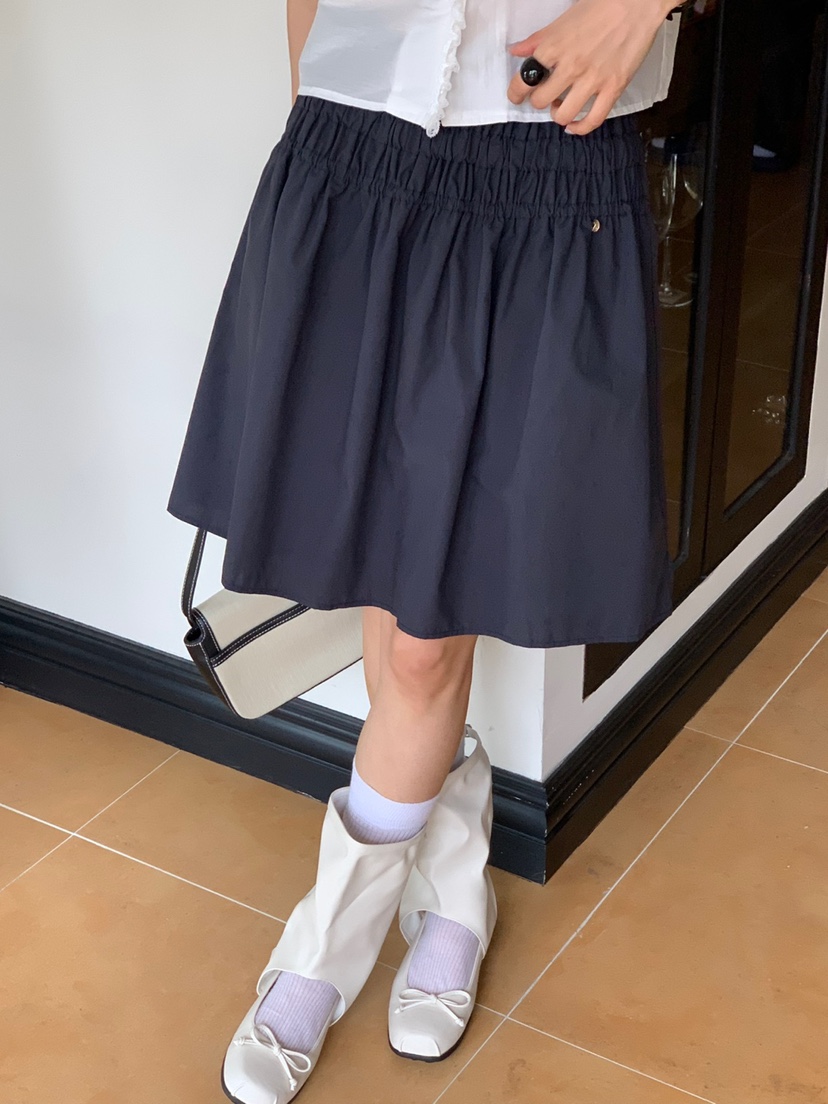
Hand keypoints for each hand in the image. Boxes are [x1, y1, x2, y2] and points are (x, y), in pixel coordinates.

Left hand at [506, 0, 672, 134]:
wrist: (638, 3)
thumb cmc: (602, 5)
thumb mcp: (564, 19)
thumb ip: (538, 39)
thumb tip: (516, 50)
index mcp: (554, 47)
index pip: (524, 80)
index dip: (516, 93)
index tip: (517, 95)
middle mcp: (571, 66)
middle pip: (541, 101)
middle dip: (539, 101)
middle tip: (545, 95)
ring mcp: (592, 79)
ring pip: (563, 115)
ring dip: (558, 115)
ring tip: (561, 106)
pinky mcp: (613, 88)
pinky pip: (593, 120)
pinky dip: (580, 128)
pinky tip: (574, 125)